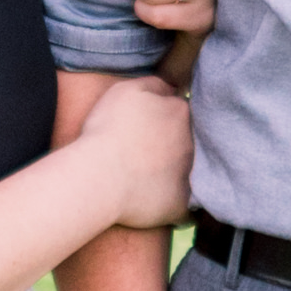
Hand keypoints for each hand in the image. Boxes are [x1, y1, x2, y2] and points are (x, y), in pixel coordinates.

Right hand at [74, 72, 191, 232]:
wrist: (99, 177)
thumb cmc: (107, 131)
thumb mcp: (127, 90)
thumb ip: (154, 85)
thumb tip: (171, 89)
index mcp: (180, 113)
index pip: (180, 112)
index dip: (163, 119)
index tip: (146, 128)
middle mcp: (191, 142)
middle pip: (187, 141)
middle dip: (173, 145)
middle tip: (145, 152)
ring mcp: (190, 175)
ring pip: (187, 171)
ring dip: (173, 172)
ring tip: (145, 177)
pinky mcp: (181, 204)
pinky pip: (182, 205)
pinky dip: (170, 202)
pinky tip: (151, 200)